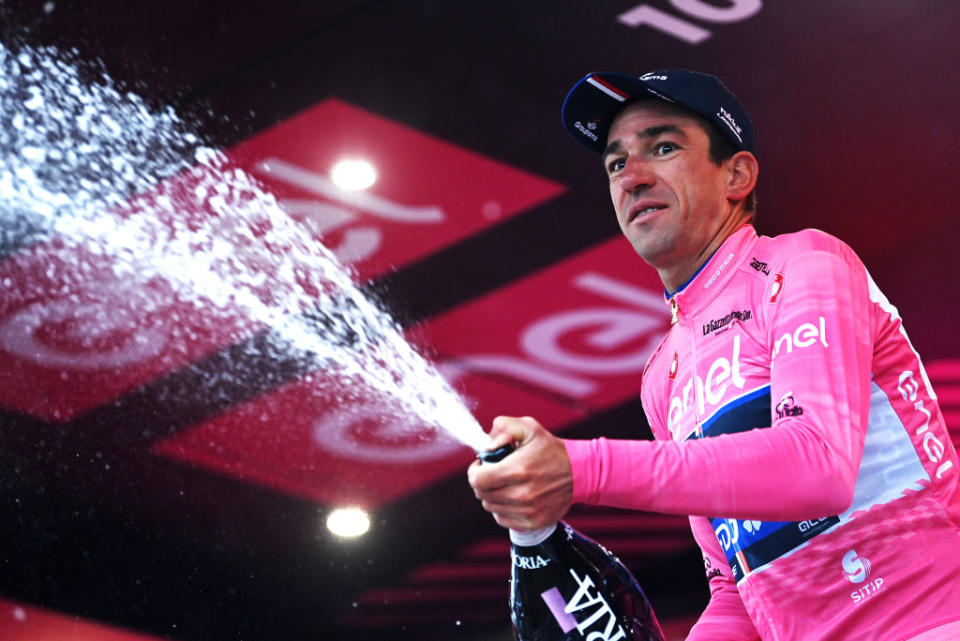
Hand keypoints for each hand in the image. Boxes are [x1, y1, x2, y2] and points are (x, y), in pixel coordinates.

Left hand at [467, 416, 572, 530]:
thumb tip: (486, 445)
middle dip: (483, 481)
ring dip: (492, 494)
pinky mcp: (532, 522)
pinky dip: (502, 508)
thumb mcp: (528, 427)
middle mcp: (521, 494)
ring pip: (490, 506)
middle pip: (482, 494)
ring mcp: (527, 511)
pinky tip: (512, 496)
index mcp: (517, 470)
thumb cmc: (550, 449)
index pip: (477, 480)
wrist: (579, 472)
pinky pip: (502, 518)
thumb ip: (502, 427)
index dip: (474, 471)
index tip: (481, 466)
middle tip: (494, 472)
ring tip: (506, 483)